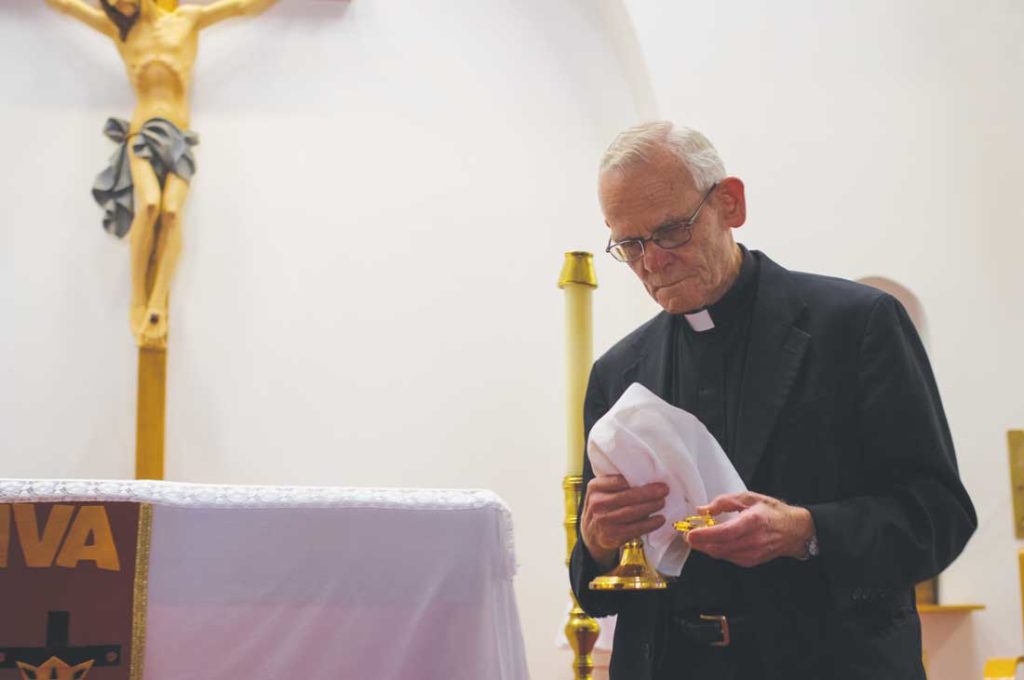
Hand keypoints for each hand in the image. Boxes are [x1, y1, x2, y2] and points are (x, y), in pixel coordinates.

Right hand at [581, 474, 668, 570]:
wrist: (591, 535)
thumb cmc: (603, 508)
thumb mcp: (601, 492)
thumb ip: (615, 485)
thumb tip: (647, 479)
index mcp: (594, 488)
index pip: (617, 481)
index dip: (635, 479)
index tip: (653, 477)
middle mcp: (597, 504)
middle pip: (627, 496)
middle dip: (649, 493)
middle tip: (664, 490)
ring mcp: (603, 521)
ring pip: (632, 512)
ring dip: (651, 506)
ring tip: (663, 502)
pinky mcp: (612, 536)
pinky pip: (635, 528)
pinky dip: (650, 524)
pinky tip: (660, 519)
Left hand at [684, 491, 813, 567]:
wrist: (794, 531)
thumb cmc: (772, 512)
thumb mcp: (749, 498)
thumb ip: (724, 502)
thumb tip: (702, 510)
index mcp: (753, 522)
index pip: (725, 533)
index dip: (705, 535)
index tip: (690, 534)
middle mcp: (753, 541)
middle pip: (719, 546)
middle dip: (699, 543)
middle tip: (686, 535)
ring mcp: (752, 554)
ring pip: (721, 554)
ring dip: (705, 547)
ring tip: (696, 537)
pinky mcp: (750, 562)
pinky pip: (727, 557)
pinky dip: (716, 550)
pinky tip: (712, 542)